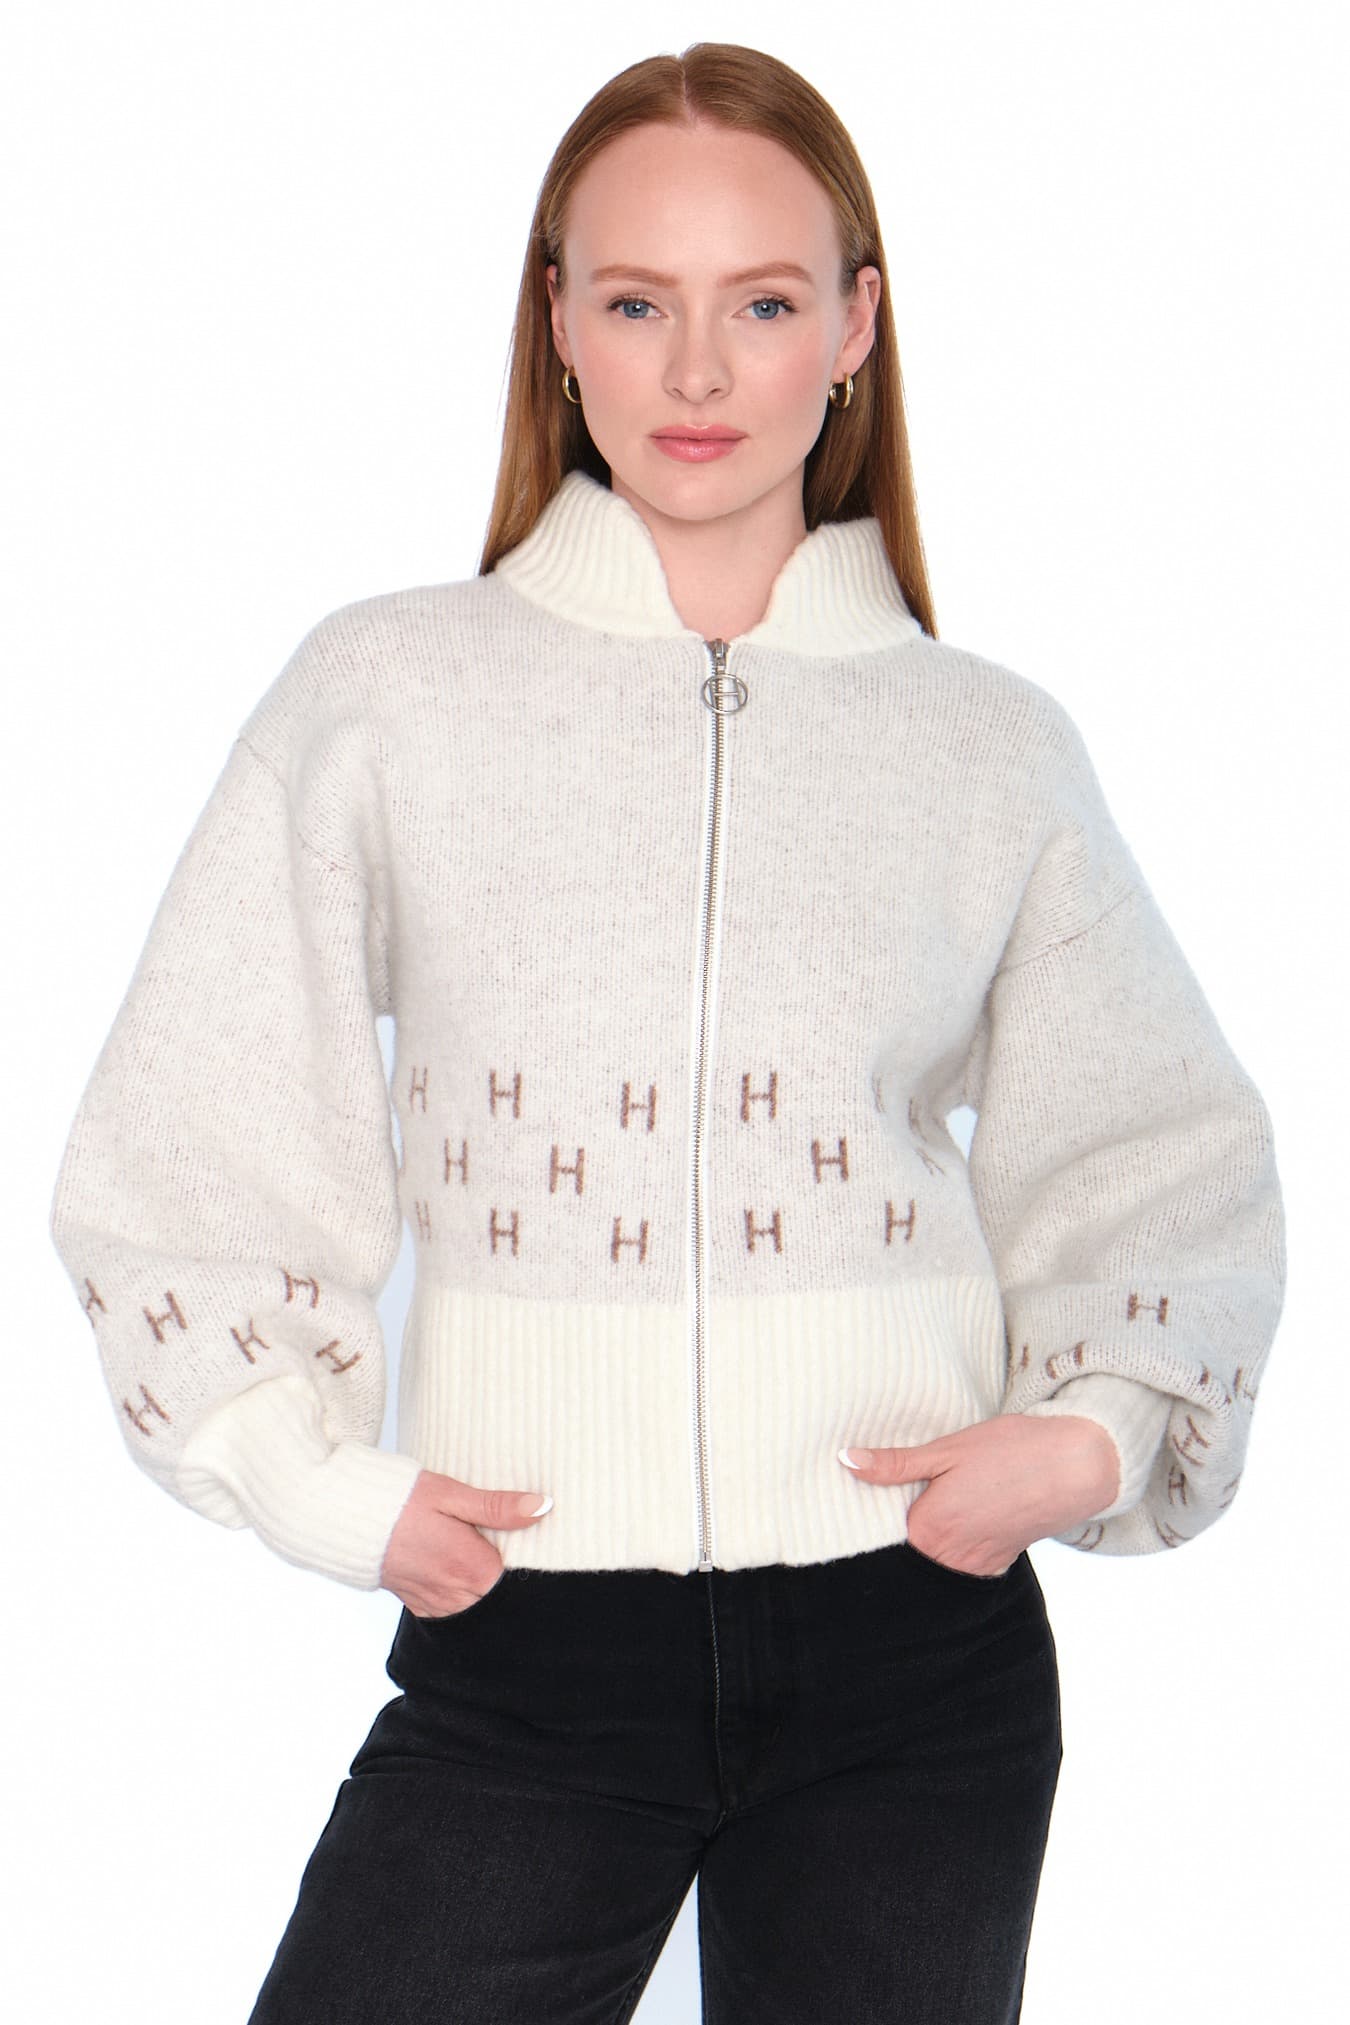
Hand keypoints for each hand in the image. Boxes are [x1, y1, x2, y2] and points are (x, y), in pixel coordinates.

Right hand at [379, 1468, 552, 1616]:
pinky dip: (464, 1597)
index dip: (530, 1562)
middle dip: (508, 1579)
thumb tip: (542, 1507)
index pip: (521, 1581)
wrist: (349, 1520)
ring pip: (480, 1610)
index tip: (529, 1542)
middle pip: (501, 1599)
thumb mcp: (452, 1494)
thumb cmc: (402, 1500)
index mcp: (472, 1569)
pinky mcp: (420, 1608)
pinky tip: (459, 1570)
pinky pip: (455, 1613)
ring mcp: (437, 1606)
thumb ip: (498, 1507)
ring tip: (478, 1556)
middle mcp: (457, 1596)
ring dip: (485, 1589)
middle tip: (502, 1546)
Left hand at [839, 1414, 1119, 1576]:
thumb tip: (845, 1460)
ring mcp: (975, 1567)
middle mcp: (949, 1559)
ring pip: (935, 1556)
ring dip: (934, 1534)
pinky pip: (961, 1561)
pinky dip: (958, 1541)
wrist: (1077, 1466)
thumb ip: (894, 1464)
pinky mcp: (996, 1566)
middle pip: (909, 1546)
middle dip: (907, 1521)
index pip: (883, 1527)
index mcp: (929, 1530)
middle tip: (922, 1487)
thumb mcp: (947, 1449)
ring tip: (951, 1496)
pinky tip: (969, 1511)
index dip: (880, 1505)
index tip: (886, 1485)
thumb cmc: (1010, 1450)